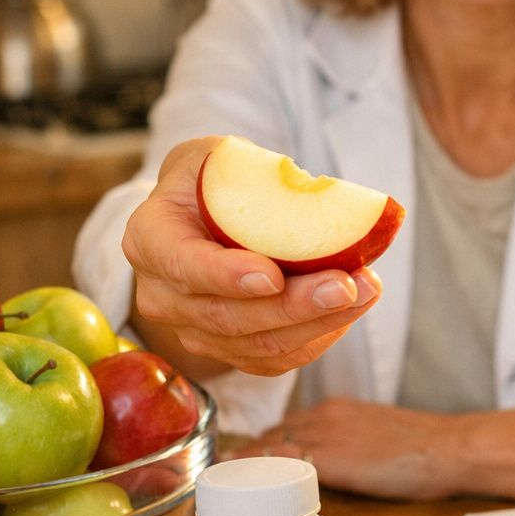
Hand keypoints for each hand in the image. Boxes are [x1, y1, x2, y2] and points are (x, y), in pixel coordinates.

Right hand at [122, 137, 382, 376]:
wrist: (202, 215)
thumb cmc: (215, 179)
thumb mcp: (221, 155)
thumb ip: (252, 170)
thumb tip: (312, 191)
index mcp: (149, 237)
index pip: (182, 265)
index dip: (225, 276)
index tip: (273, 276)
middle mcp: (161, 294)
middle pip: (228, 316)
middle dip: (294, 305)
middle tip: (346, 285)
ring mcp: (192, 329)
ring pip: (257, 345)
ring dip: (318, 323)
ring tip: (365, 291)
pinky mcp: (227, 350)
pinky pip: (274, 360)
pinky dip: (318, 338)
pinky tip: (351, 309)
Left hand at [236, 401, 514, 507]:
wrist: (450, 447)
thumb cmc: (423, 448)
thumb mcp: (377, 436)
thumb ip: (347, 444)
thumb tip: (326, 467)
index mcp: (334, 409)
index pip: (282, 428)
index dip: (256, 449)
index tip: (235, 467)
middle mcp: (323, 416)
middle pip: (268, 437)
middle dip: (243, 460)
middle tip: (217, 482)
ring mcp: (327, 435)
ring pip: (269, 449)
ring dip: (242, 468)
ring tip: (216, 488)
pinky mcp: (333, 458)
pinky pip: (283, 465)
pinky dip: (257, 475)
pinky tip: (237, 489)